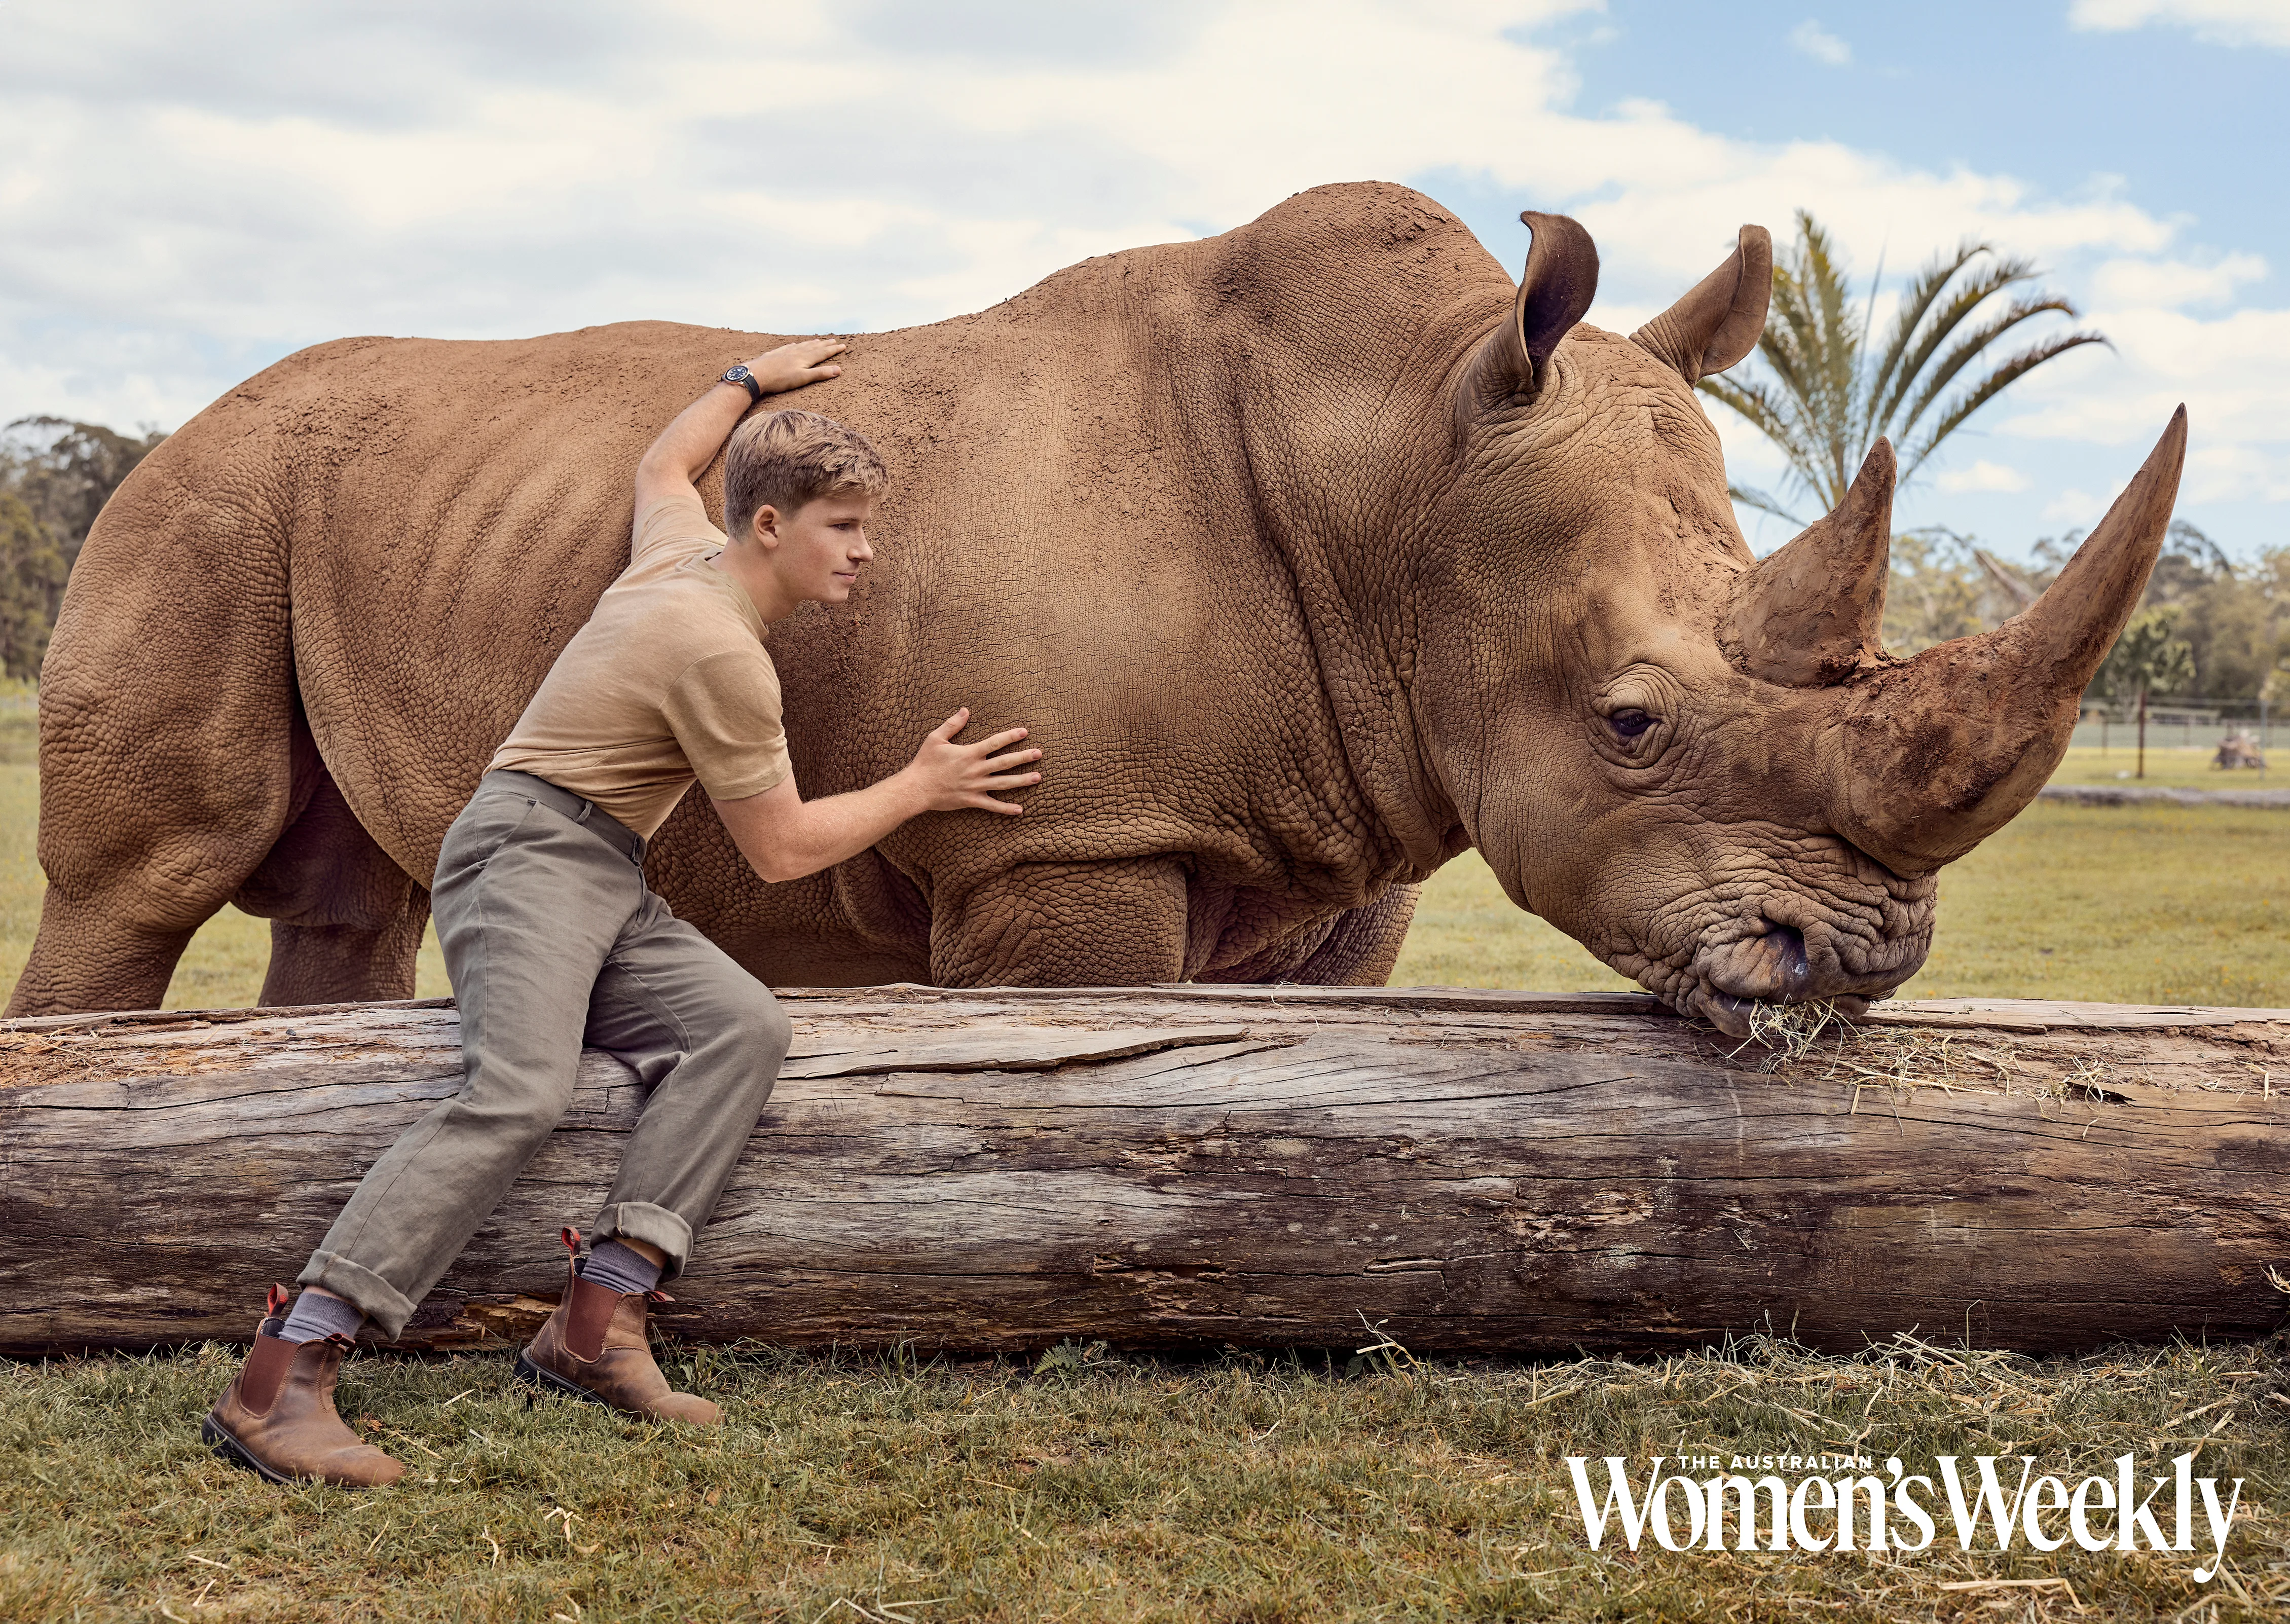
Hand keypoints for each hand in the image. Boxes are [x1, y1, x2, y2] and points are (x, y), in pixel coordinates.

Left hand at [743, 338, 847, 395]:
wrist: (757, 374)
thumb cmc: (780, 379)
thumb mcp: (803, 378)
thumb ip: (820, 373)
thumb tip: (838, 370)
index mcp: (805, 358)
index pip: (823, 352)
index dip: (833, 349)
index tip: (843, 346)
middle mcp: (797, 352)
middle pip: (815, 347)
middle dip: (825, 344)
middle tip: (834, 340)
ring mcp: (786, 351)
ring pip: (803, 345)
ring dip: (812, 343)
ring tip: (819, 341)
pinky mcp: (777, 353)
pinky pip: (790, 347)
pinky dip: (796, 345)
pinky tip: (795, 345)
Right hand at [902, 708, 1042, 815]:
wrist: (916, 788)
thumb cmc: (925, 762)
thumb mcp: (936, 738)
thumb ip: (952, 724)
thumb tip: (965, 710)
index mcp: (969, 753)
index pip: (995, 742)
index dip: (1011, 736)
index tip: (1024, 732)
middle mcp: (976, 770)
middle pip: (1005, 762)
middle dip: (1024, 757)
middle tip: (1039, 754)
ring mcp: (975, 786)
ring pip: (1004, 783)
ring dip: (1022, 781)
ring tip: (1038, 777)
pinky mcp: (972, 801)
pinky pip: (992, 806)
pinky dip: (1006, 808)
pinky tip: (1019, 809)